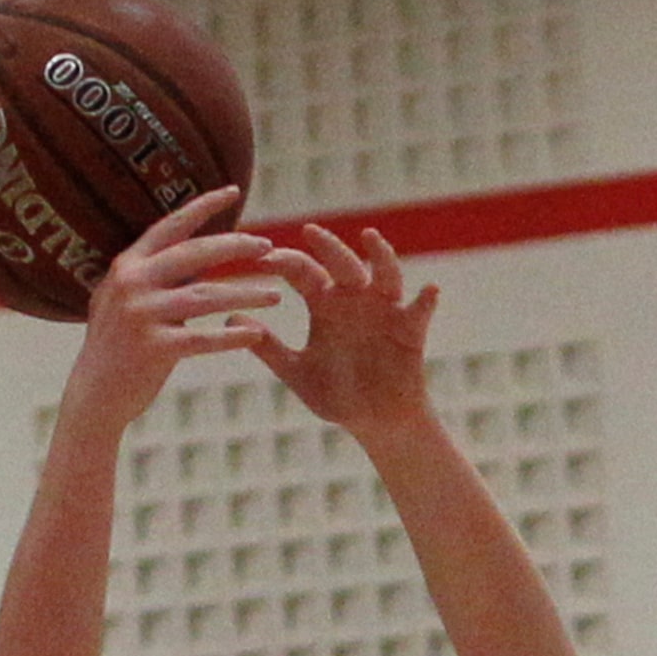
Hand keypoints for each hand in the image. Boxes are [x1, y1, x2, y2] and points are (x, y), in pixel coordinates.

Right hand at [74, 187, 284, 425]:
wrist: (94, 394)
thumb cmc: (117, 347)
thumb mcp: (128, 301)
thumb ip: (157, 277)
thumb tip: (197, 257)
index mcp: (127, 266)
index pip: (171, 227)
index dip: (203, 206)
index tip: (233, 190)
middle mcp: (132, 283)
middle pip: (194, 254)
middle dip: (235, 247)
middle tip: (269, 248)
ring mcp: (142, 315)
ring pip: (206, 297)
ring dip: (245, 295)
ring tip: (276, 295)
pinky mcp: (154, 348)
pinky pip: (203, 338)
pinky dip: (232, 337)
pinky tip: (257, 333)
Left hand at [242, 226, 438, 439]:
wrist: (375, 422)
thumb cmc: (336, 397)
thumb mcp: (296, 372)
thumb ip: (268, 347)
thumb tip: (227, 321)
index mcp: (325, 305)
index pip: (303, 272)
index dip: (285, 263)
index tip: (263, 260)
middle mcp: (354, 299)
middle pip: (340, 262)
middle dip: (326, 246)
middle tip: (309, 233)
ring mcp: (384, 310)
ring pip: (382, 272)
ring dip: (379, 254)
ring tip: (370, 238)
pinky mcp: (410, 329)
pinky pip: (420, 309)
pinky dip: (425, 299)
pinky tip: (428, 290)